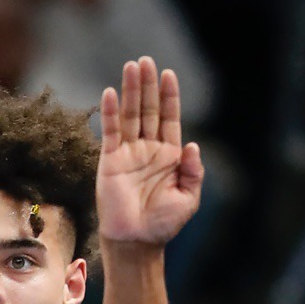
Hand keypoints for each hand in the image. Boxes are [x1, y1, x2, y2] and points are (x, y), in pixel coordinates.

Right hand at [98, 56, 203, 246]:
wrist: (137, 242)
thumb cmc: (163, 224)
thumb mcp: (188, 199)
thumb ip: (194, 172)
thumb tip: (192, 145)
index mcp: (169, 156)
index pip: (169, 119)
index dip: (169, 96)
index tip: (168, 74)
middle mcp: (148, 150)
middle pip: (148, 110)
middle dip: (148, 86)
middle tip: (147, 61)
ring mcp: (129, 153)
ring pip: (130, 115)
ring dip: (131, 91)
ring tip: (132, 66)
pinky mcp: (110, 161)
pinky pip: (110, 132)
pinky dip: (111, 113)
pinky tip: (112, 93)